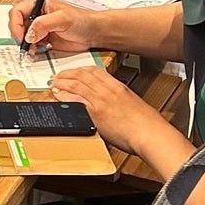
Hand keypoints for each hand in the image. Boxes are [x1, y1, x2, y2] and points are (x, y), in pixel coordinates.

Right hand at [9, 0, 99, 51]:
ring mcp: (38, 28)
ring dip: (25, 45)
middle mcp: (36, 15)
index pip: (17, 12)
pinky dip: (31, 50)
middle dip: (19, 36)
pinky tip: (37, 52)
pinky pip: (30, 45)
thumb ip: (43, 24)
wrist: (93, 33)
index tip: (21, 37)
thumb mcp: (62, 19)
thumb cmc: (82, 20)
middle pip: (17, 25)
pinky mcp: (42, 39)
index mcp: (38, 4)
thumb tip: (28, 34)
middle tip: (26, 46)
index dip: (16, 25)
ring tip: (33, 51)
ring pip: (22, 37)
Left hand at [48, 66, 165, 155]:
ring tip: (54, 83)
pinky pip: (75, 100)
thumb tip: (112, 103)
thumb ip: (120, 100)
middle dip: (68, 74)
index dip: (80, 70)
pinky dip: (64, 96)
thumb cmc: (147, 124)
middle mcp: (108, 91)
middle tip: (59, 76)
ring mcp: (101, 101)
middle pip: (83, 76)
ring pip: (77, 85)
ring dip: (63, 83)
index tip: (74, 71)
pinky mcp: (95, 113)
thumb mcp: (133, 104)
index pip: (95, 71)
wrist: (150, 134)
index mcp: (118, 86)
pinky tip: (58, 96)